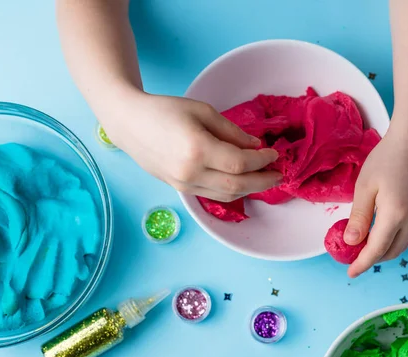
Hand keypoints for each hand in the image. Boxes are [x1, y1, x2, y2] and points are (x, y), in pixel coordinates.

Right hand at [102, 91, 281, 200]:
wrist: (129, 124)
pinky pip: (212, 195)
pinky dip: (232, 191)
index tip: (274, 154)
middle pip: (237, 186)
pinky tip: (242, 182)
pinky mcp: (180, 189)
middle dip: (262, 181)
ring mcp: (184, 184)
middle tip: (278, 174)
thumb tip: (255, 146)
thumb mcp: (202, 111)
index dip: (262, 161)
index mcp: (198, 149)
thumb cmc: (165, 110)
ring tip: (264, 179)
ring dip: (250, 189)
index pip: (241, 163)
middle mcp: (191, 172)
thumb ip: (231, 131)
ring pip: (226, 195)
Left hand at [344, 128, 407, 277]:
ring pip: (401, 246)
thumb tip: (351, 243)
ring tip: (362, 248)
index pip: (376, 249)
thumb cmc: (385, 160)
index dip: (362, 263)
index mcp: (395, 214)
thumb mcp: (365, 188)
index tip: (350, 273)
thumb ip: (358, 217)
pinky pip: (407, 235)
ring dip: (382, 252)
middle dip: (371, 260)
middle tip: (352, 259)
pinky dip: (392, 241)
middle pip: (391, 252)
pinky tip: (377, 235)